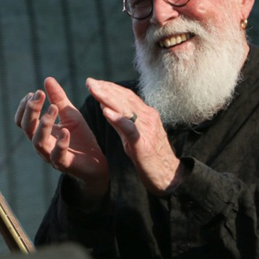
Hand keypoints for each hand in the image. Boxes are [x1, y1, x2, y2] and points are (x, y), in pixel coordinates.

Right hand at [15, 77, 108, 200]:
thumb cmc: (80, 138)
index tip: (34, 93)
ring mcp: (51, 155)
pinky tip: (66, 131)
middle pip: (26, 128)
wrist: (98, 162)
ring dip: (44, 123)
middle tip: (39, 95)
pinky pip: (57, 156)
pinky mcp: (65, 164)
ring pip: (38, 141)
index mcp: (40, 132)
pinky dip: (60, 143)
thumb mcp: (70, 114)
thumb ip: (58, 98)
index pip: (22, 120)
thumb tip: (47, 79)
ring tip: (53, 108)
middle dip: (31, 110)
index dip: (24, 107)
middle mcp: (42, 144)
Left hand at [86, 78, 186, 195]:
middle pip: (124, 98)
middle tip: (89, 82)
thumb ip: (120, 121)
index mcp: (146, 114)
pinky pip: (130, 129)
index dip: (109, 87)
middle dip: (105, 88)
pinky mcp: (144, 144)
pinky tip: (106, 112)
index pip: (126, 95)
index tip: (94, 82)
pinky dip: (118, 119)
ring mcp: (147, 129)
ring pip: (126, 109)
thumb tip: (105, 106)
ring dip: (108, 97)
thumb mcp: (132, 135)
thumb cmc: (149, 156)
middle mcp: (148, 117)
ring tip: (94, 89)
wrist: (169, 176)